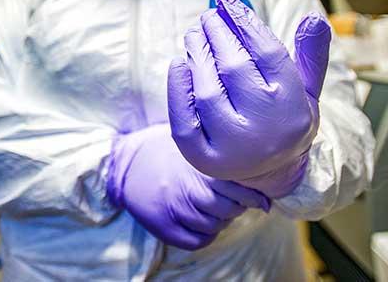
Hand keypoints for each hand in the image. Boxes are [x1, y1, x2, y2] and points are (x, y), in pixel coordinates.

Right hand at [107, 123, 269, 249]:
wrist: (124, 162)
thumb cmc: (164, 151)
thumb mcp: (191, 147)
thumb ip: (218, 159)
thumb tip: (257, 171)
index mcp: (195, 167)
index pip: (236, 188)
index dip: (253, 195)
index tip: (262, 196)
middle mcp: (185, 191)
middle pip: (227, 209)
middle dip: (237, 206)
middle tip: (234, 199)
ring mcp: (174, 211)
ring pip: (214, 226)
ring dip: (221, 219)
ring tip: (215, 206)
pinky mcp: (164, 228)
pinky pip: (198, 240)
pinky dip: (207, 234)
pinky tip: (203, 220)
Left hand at [167, 0, 330, 197]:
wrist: (268, 172)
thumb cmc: (284, 118)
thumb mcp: (306, 90)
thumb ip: (310, 55)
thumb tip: (314, 18)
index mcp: (292, 109)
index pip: (266, 52)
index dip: (242, 19)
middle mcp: (262, 131)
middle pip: (235, 68)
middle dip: (217, 33)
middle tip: (207, 15)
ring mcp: (230, 148)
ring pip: (207, 90)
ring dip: (197, 54)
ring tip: (194, 33)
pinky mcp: (201, 158)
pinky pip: (183, 117)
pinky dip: (178, 86)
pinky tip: (180, 62)